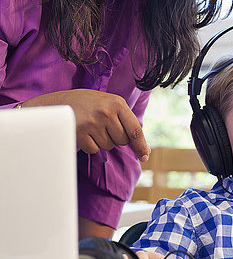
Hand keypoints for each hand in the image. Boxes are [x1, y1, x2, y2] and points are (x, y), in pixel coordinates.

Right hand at [18, 89, 150, 160]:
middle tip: (103, 125)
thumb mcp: (109, 103)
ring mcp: (93, 123)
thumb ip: (125, 120)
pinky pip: (94, 150)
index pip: (135, 129)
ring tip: (92, 126)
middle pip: (122, 140)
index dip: (141, 145)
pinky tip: (84, 132)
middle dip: (115, 138)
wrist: (60, 102)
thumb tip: (143, 149)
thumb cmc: (90, 104)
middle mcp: (106, 112)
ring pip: (108, 146)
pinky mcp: (80, 133)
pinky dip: (90, 145)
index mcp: (117, 103)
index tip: (144, 156)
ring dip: (102, 141)